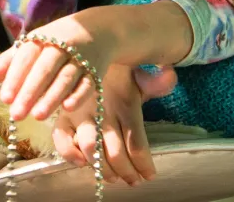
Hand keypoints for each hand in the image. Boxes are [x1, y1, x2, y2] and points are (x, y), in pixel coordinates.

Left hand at [0, 10, 119, 120]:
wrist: (100, 29)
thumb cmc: (57, 41)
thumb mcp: (33, 44)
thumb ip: (9, 62)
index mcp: (42, 39)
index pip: (26, 57)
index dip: (15, 77)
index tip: (4, 98)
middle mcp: (61, 46)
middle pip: (45, 69)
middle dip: (30, 92)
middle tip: (17, 114)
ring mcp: (80, 58)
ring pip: (66, 78)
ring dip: (52, 97)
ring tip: (38, 116)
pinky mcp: (96, 70)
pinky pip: (88, 83)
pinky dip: (79, 95)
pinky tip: (67, 108)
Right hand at [52, 64, 154, 185]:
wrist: (88, 53)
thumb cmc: (117, 72)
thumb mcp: (139, 75)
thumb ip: (156, 82)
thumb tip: (170, 76)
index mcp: (125, 103)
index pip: (137, 142)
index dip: (144, 164)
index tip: (150, 175)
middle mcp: (103, 111)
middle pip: (116, 152)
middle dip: (127, 172)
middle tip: (134, 181)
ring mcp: (80, 114)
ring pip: (92, 149)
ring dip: (103, 169)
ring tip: (114, 178)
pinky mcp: (63, 116)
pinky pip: (62, 139)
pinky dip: (70, 154)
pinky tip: (82, 163)